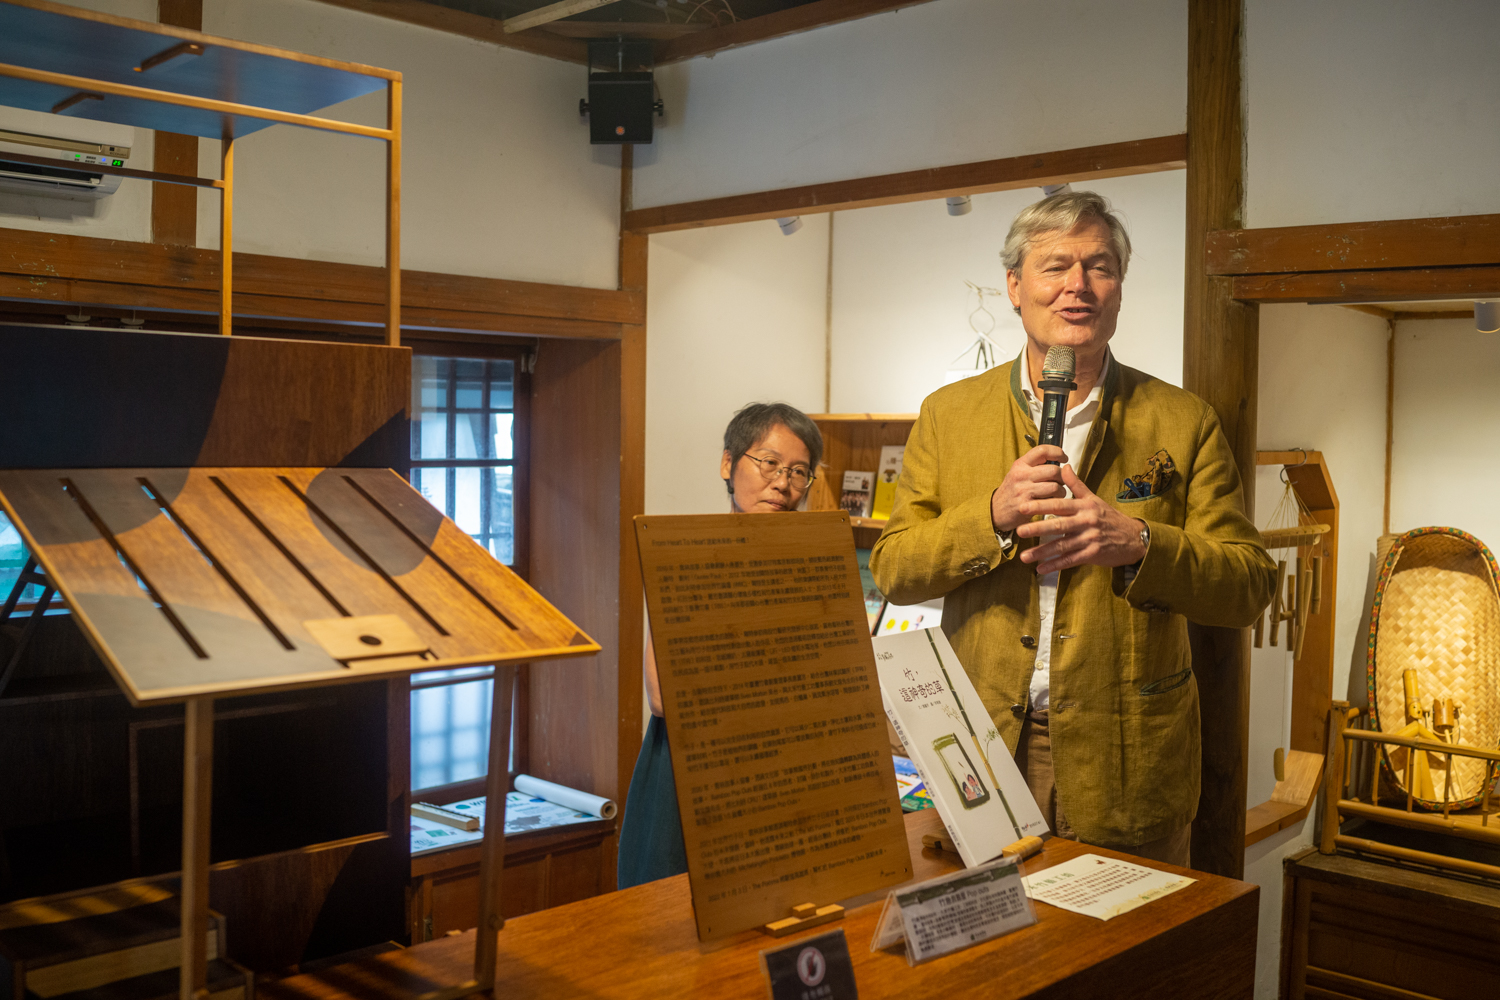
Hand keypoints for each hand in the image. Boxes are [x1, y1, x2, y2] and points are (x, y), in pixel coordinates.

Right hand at [991, 445, 1068, 532]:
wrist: (995, 510)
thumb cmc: (1011, 492)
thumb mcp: (1018, 473)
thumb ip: (1034, 466)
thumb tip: (1056, 460)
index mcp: (1020, 464)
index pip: (1042, 451)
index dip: (1057, 452)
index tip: (1063, 458)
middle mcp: (1021, 475)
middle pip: (1054, 470)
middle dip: (1063, 477)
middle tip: (1061, 481)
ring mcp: (1024, 490)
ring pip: (1055, 486)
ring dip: (1061, 491)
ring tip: (1057, 493)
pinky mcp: (1027, 504)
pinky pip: (1050, 501)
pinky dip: (1054, 502)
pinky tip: (1050, 502)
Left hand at [1014, 465, 1147, 573]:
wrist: (1134, 538)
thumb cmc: (1109, 517)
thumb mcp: (1094, 499)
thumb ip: (1076, 485)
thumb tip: (1063, 466)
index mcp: (1084, 506)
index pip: (1059, 505)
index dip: (1041, 505)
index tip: (1023, 507)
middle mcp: (1086, 521)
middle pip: (1058, 525)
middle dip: (1037, 528)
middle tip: (1019, 531)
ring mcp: (1090, 539)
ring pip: (1062, 545)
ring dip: (1042, 552)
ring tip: (1024, 556)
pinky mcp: (1092, 554)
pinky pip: (1070, 560)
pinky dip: (1055, 565)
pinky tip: (1040, 569)